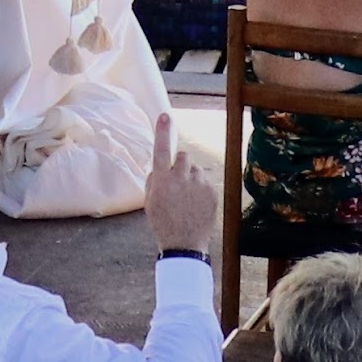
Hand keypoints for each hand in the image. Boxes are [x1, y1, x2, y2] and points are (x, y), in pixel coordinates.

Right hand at [143, 142, 221, 258]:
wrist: (184, 244)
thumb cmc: (163, 223)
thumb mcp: (149, 202)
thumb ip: (154, 181)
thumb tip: (159, 167)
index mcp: (162, 180)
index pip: (162, 150)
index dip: (162, 132)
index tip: (165, 116)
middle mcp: (181, 178)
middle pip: (183, 156)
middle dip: (180, 164)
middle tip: (177, 182)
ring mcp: (199, 184)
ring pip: (196, 169)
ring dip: (191, 177)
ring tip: (187, 199)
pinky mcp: (212, 191)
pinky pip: (205, 181)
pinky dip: (200, 189)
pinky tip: (195, 205)